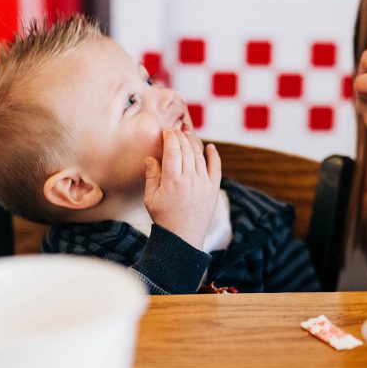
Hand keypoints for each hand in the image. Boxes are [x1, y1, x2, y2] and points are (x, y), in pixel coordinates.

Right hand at [144, 129, 221, 248]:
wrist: (183, 237)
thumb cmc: (163, 218)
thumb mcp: (150, 198)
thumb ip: (152, 175)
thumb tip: (151, 157)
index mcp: (172, 181)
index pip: (172, 151)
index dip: (170, 138)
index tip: (167, 131)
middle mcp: (190, 179)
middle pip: (187, 150)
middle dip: (181, 136)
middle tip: (176, 129)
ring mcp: (204, 183)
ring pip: (200, 156)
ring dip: (194, 143)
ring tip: (188, 134)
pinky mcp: (213, 188)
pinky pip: (216, 167)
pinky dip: (214, 155)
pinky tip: (210, 147)